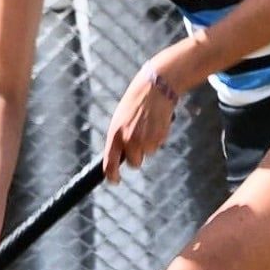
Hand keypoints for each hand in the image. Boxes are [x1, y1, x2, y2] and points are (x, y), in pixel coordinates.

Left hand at [102, 52, 183, 184]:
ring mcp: (145, 140)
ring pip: (148, 154)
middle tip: (139, 140)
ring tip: (148, 125)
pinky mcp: (159, 137)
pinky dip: (158, 137)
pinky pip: (158, 145)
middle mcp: (129, 140)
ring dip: (149, 144)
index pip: (110, 162)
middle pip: (134, 163)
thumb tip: (118, 157)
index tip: (114, 181)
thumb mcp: (120, 119)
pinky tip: (156, 123)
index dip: (112, 176)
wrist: (154, 88)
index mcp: (115, 134)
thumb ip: (118, 138)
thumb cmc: (135, 104)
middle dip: (137, 156)